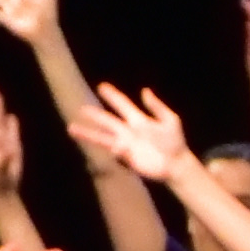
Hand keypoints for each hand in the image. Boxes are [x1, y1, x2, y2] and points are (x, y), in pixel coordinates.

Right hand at [74, 82, 197, 185]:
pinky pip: (116, 152)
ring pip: (102, 138)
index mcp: (138, 120)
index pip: (122, 105)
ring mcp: (125, 146)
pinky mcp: (127, 159)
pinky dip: (115, 149)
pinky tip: (117, 146)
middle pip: (107, 121)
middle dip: (95, 115)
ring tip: (72, 129)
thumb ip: (157, 106)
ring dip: (88, 134)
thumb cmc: (175, 142)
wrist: (178, 164)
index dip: (113, 96)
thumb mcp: (170, 120)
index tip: (102, 86)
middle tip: (80, 108)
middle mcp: (128, 131)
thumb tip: (145, 90)